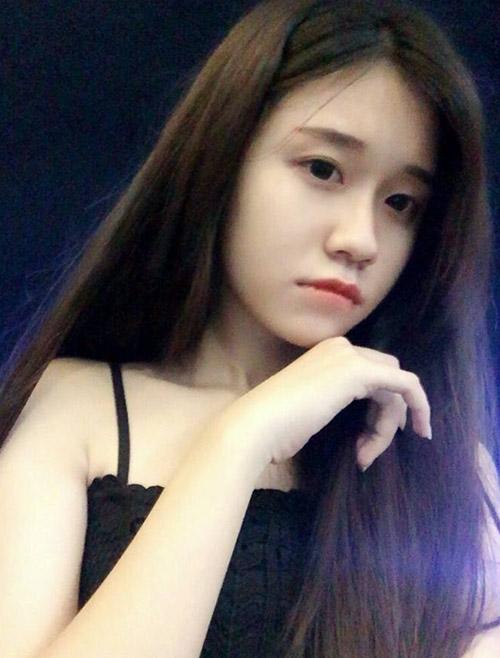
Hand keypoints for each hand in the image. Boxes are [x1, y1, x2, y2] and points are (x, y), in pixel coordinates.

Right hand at [215, 336, 431, 472]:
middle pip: (386, 379)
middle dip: (387, 415)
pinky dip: (419, 406)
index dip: (379, 408)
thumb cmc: (276, 426)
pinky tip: (421, 429)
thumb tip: (365, 419)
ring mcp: (349, 356)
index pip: (369, 375)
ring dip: (386, 426)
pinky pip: (406, 385)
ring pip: (394, 388)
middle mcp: (340, 347)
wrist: (258, 425)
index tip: (374, 441)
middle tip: (371, 449)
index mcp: (327, 353)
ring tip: (365, 455)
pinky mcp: (359, 371)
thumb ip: (335, 400)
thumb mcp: (312, 407)